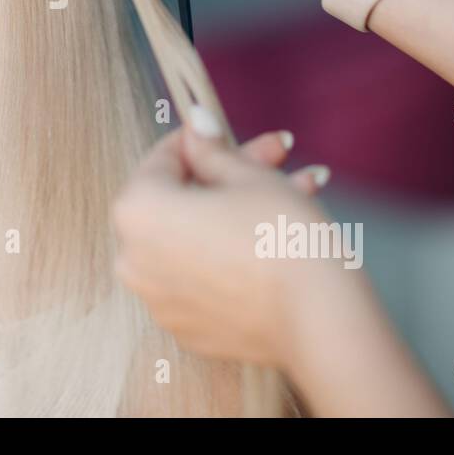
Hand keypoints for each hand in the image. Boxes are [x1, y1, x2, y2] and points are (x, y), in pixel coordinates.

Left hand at [111, 124, 355, 372]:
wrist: (319, 320)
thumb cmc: (281, 236)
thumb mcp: (249, 177)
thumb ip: (212, 149)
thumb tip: (196, 125)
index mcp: (137, 212)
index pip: (162, 160)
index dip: (200, 140)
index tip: (225, 132)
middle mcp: (133, 260)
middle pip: (180, 201)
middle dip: (230, 175)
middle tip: (277, 154)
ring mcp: (158, 300)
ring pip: (194, 239)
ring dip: (238, 212)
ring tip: (299, 188)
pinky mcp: (187, 329)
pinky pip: (202, 278)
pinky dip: (230, 255)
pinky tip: (278, 235)